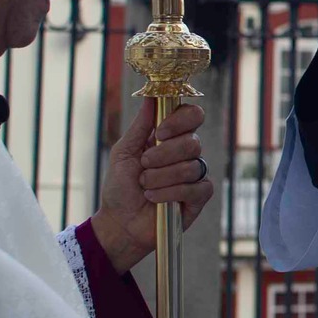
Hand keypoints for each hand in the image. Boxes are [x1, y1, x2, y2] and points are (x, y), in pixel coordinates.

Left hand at [90, 102, 213, 271]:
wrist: (119, 222)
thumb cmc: (120, 186)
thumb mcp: (123, 152)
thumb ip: (140, 126)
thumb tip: (150, 96)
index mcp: (170, 137)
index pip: (192, 116)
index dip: (180, 121)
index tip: (160, 133)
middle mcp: (186, 153)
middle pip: (192, 141)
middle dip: (163, 156)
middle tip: (144, 165)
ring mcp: (195, 175)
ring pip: (192, 165)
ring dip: (161, 177)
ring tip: (145, 187)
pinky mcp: (198, 198)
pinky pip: (195, 187)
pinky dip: (171, 193)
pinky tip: (155, 199)